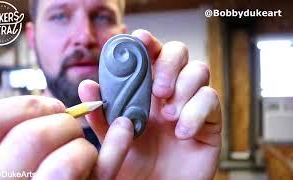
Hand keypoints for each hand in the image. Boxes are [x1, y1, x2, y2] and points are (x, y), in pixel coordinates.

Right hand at [0, 96, 133, 179]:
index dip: (24, 106)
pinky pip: (99, 175)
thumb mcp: (5, 155)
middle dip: (61, 123)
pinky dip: (116, 148)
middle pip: (31, 137)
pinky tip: (123, 130)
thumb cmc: (26, 172)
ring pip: (64, 162)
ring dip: (82, 144)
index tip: (49, 105)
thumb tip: (60, 96)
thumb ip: (17, 129)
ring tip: (83, 150)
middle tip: (70, 128)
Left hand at [78, 29, 221, 179]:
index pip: (150, 54)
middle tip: (158, 89)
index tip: (140, 39)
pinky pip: (211, 100)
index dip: (147, 42)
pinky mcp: (210, 120)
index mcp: (145, 91)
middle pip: (178, 52)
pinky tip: (182, 133)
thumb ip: (102, 114)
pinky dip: (196, 112)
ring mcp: (191, 103)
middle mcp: (169, 92)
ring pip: (199, 70)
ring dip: (184, 88)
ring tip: (168, 115)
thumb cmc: (134, 167)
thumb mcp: (112, 140)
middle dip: (169, 64)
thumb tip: (87, 84)